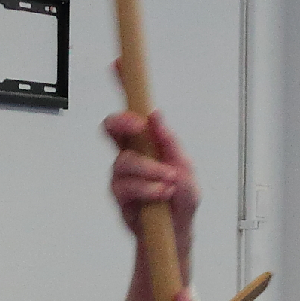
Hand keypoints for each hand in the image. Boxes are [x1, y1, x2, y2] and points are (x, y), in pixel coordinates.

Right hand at [103, 101, 197, 283]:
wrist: (175, 236)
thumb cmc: (180, 201)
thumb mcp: (187, 170)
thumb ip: (171, 144)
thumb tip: (156, 117)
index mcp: (149, 142)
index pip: (133, 109)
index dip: (124, 85)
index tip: (119, 64)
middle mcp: (132, 154)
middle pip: (112, 127)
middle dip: (123, 124)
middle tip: (138, 129)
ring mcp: (123, 175)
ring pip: (123, 161)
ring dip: (149, 170)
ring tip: (167, 183)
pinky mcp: (119, 195)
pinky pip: (125, 186)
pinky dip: (147, 189)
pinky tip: (161, 195)